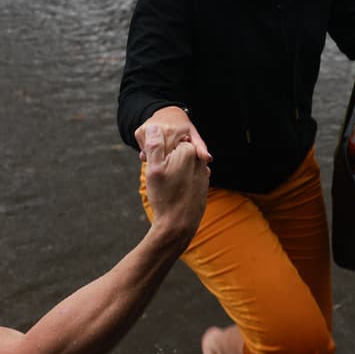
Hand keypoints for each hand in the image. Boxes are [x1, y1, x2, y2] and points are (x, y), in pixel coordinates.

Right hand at [135, 106, 210, 163]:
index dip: (174, 161)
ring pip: (150, 153)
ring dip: (156, 156)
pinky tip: (156, 149)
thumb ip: (200, 147)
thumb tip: (207, 158)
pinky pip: (143, 149)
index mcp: (172, 131)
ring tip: (164, 153)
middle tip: (170, 159)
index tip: (178, 161)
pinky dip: (149, 152)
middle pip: (159, 155)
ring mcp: (147, 129)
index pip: (171, 155)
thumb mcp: (193, 136)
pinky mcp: (139, 132)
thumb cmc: (183, 127)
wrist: (167, 113)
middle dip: (164, 160)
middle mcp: (158, 129)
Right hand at [142, 124, 208, 245]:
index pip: (168, 141)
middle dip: (165, 161)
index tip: (151, 165)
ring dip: (172, 172)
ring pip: (182, 166)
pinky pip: (187, 178)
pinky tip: (172, 193)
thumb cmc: (165, 196)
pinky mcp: (203, 186)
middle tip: (157, 178)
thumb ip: (155, 145)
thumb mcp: (154, 169)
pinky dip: (179, 182)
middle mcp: (200, 160)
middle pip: (176, 153)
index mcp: (188, 151)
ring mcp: (203, 174)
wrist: (179, 226)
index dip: (157, 152)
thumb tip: (154, 127)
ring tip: (163, 188)